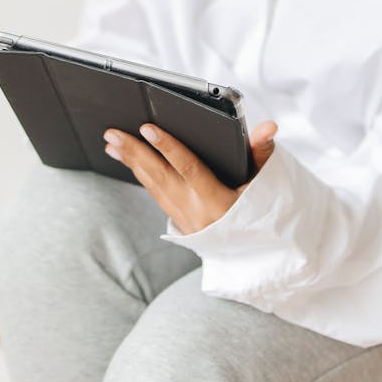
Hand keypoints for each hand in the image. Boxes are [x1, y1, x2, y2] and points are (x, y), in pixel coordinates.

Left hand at [102, 119, 277, 234]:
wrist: (256, 255)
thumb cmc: (261, 211)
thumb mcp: (265, 184)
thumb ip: (262, 152)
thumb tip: (268, 126)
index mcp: (218, 201)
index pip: (189, 168)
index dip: (168, 148)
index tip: (148, 128)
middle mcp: (196, 212)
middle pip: (160, 177)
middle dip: (135, 153)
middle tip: (112, 133)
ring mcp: (185, 219)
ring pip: (153, 186)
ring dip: (131, 163)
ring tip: (112, 143)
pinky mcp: (179, 221)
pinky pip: (155, 194)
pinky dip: (140, 175)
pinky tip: (127, 160)